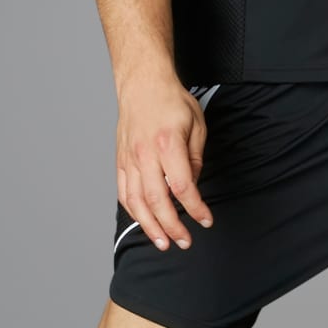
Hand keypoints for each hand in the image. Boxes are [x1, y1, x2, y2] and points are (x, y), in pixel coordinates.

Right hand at [116, 73, 213, 251]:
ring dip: (150, 227)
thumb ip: (195, 159)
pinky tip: (145, 223)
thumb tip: (191, 187)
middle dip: (172, 226)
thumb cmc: (172, 102)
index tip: (206, 221)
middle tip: (185, 242)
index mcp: (167, 143)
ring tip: (163, 243)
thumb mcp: (196, 125)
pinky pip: (124, 193)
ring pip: (136, 202)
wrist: (142, 84)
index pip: (182, 187)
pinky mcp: (120, 162)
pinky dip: (134, 212)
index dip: (196, 209)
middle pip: (157, 200)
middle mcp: (144, 154)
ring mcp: (129, 159)